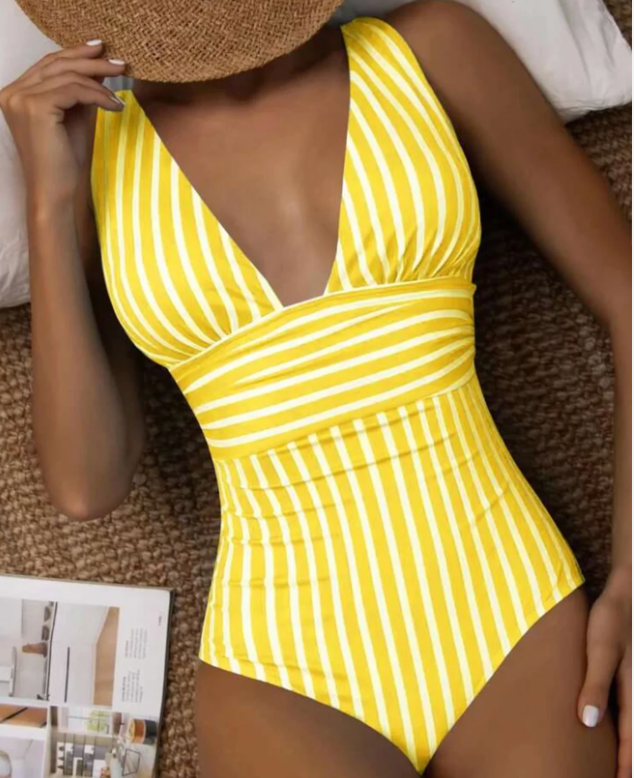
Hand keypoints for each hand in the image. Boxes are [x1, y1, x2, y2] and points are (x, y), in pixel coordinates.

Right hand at [0, 41, 124, 205]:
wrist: (57, 193)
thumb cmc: (65, 163)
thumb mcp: (75, 118)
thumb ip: (81, 92)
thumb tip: (98, 69)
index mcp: (16, 94)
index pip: (48, 64)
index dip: (75, 54)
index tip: (102, 50)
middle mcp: (12, 92)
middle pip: (56, 64)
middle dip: (91, 60)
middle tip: (119, 61)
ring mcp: (20, 98)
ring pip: (67, 76)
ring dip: (99, 80)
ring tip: (122, 88)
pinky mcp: (35, 107)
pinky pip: (73, 90)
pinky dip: (98, 95)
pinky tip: (115, 106)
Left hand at [578, 568, 631, 777]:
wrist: (627, 593)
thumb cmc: (612, 620)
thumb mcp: (601, 650)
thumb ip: (595, 685)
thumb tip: (587, 722)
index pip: (631, 738)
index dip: (625, 763)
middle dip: (629, 758)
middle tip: (618, 777)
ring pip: (633, 721)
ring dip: (628, 742)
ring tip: (620, 764)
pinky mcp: (629, 675)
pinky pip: (629, 708)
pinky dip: (625, 725)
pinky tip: (615, 726)